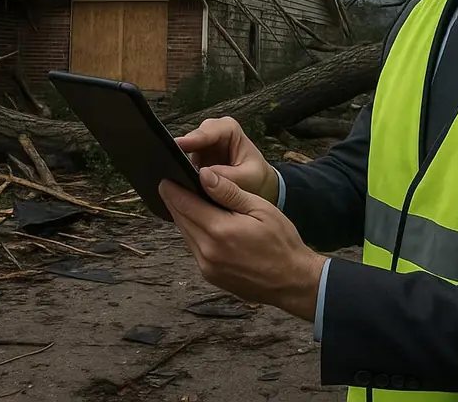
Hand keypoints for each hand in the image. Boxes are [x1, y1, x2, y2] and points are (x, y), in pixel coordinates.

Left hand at [159, 167, 326, 321]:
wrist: (292, 281)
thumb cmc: (281, 242)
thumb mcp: (260, 209)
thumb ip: (228, 192)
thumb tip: (203, 175)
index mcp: (220, 231)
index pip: (184, 204)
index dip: (172, 189)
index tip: (165, 178)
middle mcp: (208, 251)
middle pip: (180, 220)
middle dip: (174, 202)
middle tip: (170, 186)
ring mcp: (207, 267)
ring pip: (185, 235)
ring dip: (183, 218)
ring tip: (185, 202)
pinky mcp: (210, 276)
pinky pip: (194, 249)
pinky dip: (193, 234)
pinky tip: (201, 224)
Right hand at [175, 116, 277, 202]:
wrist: (256, 186)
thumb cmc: (256, 177)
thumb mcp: (248, 177)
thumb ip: (228, 177)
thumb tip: (204, 176)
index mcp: (229, 130)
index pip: (210, 130)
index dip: (195, 138)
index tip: (180, 144)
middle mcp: (212, 133)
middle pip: (192, 138)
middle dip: (183, 149)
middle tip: (171, 160)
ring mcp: (201, 146)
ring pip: (184, 150)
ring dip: (180, 161)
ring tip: (173, 173)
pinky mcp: (195, 159)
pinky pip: (183, 162)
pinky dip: (181, 170)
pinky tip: (177, 181)